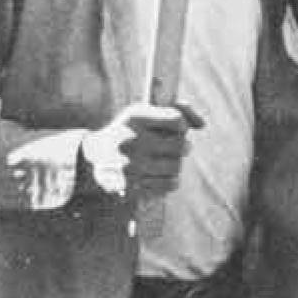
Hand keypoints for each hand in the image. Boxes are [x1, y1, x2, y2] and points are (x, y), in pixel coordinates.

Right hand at [80, 102, 202, 198]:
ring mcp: (131, 166)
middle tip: (175, 146)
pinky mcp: (133, 187)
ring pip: (177, 167)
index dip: (181, 125)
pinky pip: (170, 184)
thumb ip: (178, 110)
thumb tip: (202, 125)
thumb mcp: (145, 111)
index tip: (175, 128)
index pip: (177, 120)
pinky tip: (160, 173)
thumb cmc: (128, 130)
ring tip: (165, 160)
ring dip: (176, 164)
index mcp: (135, 118)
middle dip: (182, 146)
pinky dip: (170, 179)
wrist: (95, 157)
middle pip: (181, 145)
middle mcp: (132, 141)